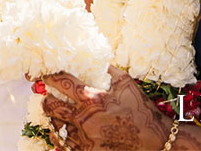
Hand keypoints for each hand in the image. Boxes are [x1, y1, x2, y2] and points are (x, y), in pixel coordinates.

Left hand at [39, 69, 175, 150]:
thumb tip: (95, 58)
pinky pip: (64, 143)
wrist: (155, 140)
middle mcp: (84, 118)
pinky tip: (63, 131)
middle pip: (49, 105)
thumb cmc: (141, 110)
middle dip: (47, 99)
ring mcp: (84, 137)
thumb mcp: (126, 83)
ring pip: (55, 125)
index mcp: (92, 99)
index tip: (45, 75)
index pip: (60, 82)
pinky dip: (61, 136)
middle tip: (49, 97)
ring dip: (55, 118)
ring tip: (58, 114)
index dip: (49, 76)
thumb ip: (107, 69)